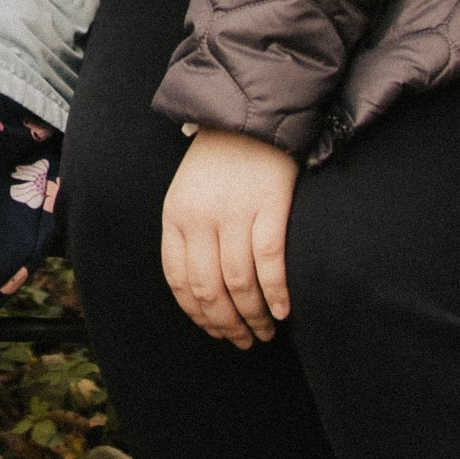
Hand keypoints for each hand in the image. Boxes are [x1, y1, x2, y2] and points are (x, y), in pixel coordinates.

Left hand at [161, 128, 298, 346]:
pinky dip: (276, 293)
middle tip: (243, 341)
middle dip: (226, 324)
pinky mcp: (269, 207)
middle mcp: (200, 218)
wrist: (250, 117)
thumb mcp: (187, 195)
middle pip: (209, 289)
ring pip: (239, 283)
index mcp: (175, 217)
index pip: (179, 281)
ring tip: (265, 331)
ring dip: (253, 317)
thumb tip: (202, 293)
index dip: (198, 315)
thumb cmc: (219, 162)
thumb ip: (188, 237)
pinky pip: (270, 262)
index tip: (215, 332)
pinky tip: (284, 311)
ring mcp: (235, 212)